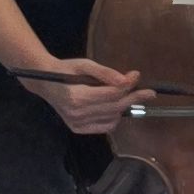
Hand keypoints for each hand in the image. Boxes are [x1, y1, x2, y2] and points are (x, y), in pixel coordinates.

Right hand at [18, 58, 144, 135]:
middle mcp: (77, 113)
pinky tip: (114, 107)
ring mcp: (77, 123)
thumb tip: (126, 80)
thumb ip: (105, 73)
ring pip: (112, 118)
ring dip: (123, 107)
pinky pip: (105, 127)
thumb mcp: (85, 65)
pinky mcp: (78, 129)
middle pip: (115, 107)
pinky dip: (114, 118)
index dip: (128, 85)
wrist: (45, 82)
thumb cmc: (65, 70)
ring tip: (126, 96)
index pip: (111, 94)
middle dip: (134, 98)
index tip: (137, 75)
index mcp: (77, 96)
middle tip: (148, 92)